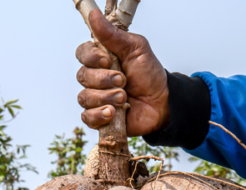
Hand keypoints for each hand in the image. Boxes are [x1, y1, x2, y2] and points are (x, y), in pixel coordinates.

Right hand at [76, 9, 169, 136]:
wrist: (162, 102)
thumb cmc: (150, 74)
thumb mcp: (136, 49)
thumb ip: (113, 35)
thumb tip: (93, 15)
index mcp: (102, 59)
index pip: (82, 54)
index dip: (91, 58)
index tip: (108, 60)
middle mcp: (95, 78)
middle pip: (82, 76)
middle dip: (104, 79)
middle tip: (124, 81)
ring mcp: (96, 98)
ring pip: (84, 97)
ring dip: (105, 97)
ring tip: (124, 98)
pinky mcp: (99, 117)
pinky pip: (87, 117)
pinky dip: (99, 115)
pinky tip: (113, 113)